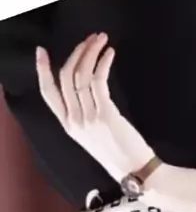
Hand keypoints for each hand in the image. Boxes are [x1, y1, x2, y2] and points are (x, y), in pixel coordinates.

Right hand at [35, 33, 154, 182]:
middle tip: (90, 39)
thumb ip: (84, 115)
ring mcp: (89, 118)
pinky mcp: (105, 115)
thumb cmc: (119, 154)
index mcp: (68, 126)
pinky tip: (110, 54)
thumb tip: (87, 88)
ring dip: (91, 51)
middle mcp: (74, 121)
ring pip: (81, 74)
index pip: (48, 94)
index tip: (43, 52)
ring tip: (102, 40)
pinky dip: (103, 62)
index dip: (43, 71)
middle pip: (66, 77)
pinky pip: (99, 80)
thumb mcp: (93, 136)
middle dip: (77, 52)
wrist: (136, 172)